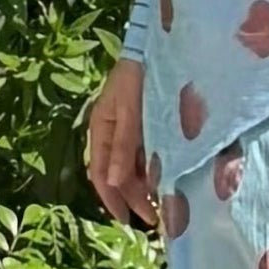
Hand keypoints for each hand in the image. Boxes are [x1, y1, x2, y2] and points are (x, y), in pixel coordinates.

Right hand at [83, 57, 156, 229]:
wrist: (157, 47)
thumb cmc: (138, 76)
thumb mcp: (130, 112)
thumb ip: (124, 147)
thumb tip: (112, 182)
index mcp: (100, 129)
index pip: (100, 173)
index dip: (112, 199)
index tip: (128, 221)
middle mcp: (113, 134)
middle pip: (118, 175)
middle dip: (133, 198)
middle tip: (156, 219)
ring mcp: (131, 131)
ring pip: (134, 168)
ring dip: (145, 187)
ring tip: (165, 204)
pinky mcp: (148, 126)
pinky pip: (148, 156)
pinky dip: (155, 171)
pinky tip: (168, 180)